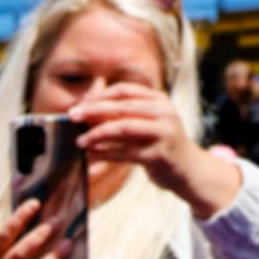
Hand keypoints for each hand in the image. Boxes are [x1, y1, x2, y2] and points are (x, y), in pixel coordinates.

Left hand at [73, 83, 240, 217]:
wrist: (186, 168)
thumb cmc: (159, 143)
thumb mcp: (147, 122)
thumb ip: (123, 114)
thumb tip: (85, 111)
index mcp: (159, 100)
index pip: (125, 90)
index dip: (100, 96)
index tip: (80, 104)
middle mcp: (164, 113)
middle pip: (122, 107)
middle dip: (93, 110)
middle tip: (72, 116)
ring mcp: (162, 134)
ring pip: (122, 128)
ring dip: (96, 134)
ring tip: (79, 140)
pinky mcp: (157, 156)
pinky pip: (123, 153)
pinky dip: (103, 154)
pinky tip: (89, 154)